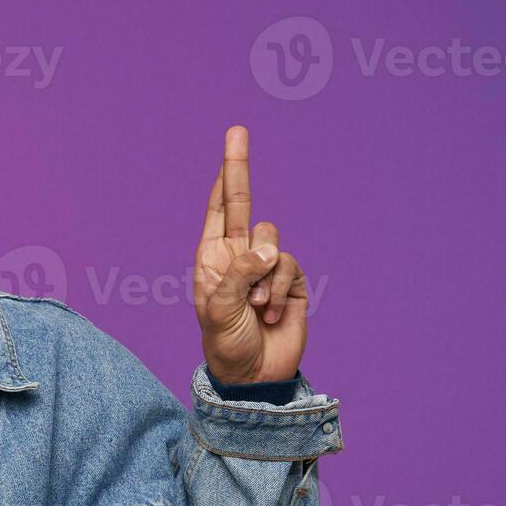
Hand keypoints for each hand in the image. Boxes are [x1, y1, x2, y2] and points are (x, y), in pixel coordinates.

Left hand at [193, 126, 307, 383]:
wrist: (254, 376)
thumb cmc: (225, 342)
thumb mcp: (219, 309)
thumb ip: (239, 274)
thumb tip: (267, 249)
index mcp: (213, 256)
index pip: (219, 208)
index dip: (225, 174)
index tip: (232, 139)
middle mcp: (238, 254)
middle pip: (243, 203)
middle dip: (238, 166)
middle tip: (235, 130)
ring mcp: (266, 266)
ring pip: (270, 240)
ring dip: (263, 276)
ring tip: (255, 307)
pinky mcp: (292, 281)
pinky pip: (288, 266)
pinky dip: (279, 290)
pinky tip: (272, 312)